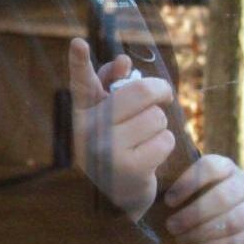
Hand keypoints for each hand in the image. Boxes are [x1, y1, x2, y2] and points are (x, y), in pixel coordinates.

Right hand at [68, 38, 176, 217]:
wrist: (114, 200)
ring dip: (160, 127)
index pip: (81, 82)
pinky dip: (165, 145)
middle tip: (164, 96)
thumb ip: (111, 85)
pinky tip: (151, 155)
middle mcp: (90, 130)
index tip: (79, 43)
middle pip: (141, 92)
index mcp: (82, 113)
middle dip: (160, 92)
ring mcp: (108, 150)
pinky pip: (165, 140)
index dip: (79, 62)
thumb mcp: (107, 117)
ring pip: (157, 118)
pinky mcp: (129, 168)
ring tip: (145, 140)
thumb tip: (123, 61)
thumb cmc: (114, 149)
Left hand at [164, 153, 243, 243]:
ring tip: (182, 239)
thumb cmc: (187, 209)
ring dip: (205, 231)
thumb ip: (171, 185)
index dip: (189, 183)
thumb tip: (151, 176)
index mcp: (226, 167)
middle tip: (171, 226)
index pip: (212, 167)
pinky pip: (243, 240)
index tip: (168, 201)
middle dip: (195, 213)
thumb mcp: (178, 194)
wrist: (207, 238)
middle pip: (224, 194)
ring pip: (236, 218)